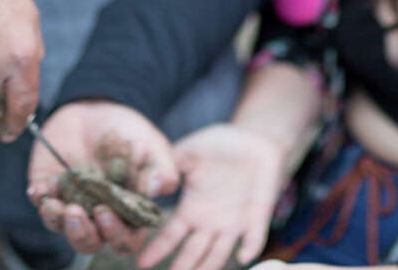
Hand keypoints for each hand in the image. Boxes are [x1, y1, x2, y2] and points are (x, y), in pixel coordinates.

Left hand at [28, 100, 176, 255]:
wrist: (99, 109)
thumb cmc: (131, 133)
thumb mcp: (152, 147)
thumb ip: (160, 170)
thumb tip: (153, 189)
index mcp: (128, 213)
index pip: (126, 239)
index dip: (117, 234)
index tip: (106, 212)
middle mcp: (98, 215)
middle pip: (91, 241)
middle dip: (83, 233)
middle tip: (77, 212)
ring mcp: (72, 203)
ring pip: (62, 228)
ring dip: (58, 221)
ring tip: (55, 205)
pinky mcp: (50, 189)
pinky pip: (41, 202)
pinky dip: (39, 198)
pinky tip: (39, 188)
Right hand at [138, 124, 285, 269]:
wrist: (251, 139)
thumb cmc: (218, 145)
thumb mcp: (189, 152)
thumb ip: (169, 165)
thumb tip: (145, 179)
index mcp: (191, 209)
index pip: (171, 235)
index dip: (157, 249)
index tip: (141, 262)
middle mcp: (210, 223)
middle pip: (193, 253)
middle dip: (181, 268)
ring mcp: (233, 222)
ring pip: (219, 254)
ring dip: (209, 268)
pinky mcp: (257, 217)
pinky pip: (255, 237)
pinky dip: (250, 246)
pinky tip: (244, 255)